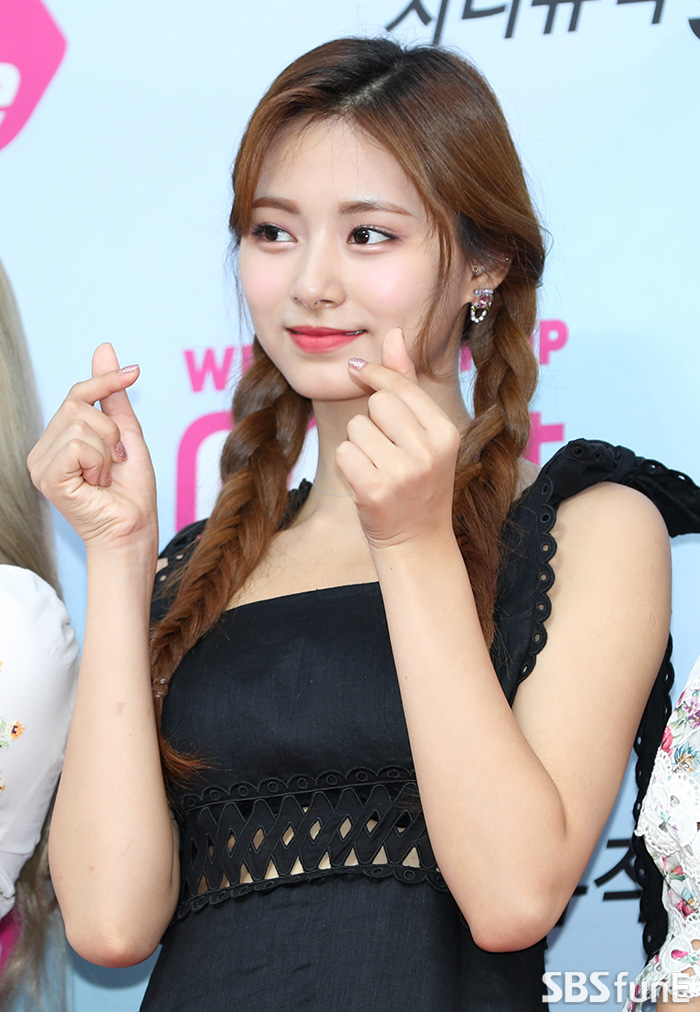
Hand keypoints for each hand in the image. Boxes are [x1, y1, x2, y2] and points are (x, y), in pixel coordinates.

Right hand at [27, 343, 157, 551]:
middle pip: (78, 405)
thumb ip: (112, 396)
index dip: (105, 380)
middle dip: (111, 431)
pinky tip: (97, 483)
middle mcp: (43, 450)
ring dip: (108, 450)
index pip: (76, 394)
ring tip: (106, 476)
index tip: (135, 371)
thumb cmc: (131, 490)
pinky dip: (99, 462)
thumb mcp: (127, 434)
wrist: (133, 528)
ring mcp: (40, 464)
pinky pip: (78, 445)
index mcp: (58, 440)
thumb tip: (104, 350)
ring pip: (81, 424)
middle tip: (116, 462)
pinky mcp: (47, 477)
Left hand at [336, 328, 460, 551]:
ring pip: (357, 428)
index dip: (374, 374)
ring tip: (377, 468)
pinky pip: (345, 453)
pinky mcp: (376, 490)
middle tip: (384, 448)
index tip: (357, 370)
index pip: (400, 385)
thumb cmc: (416, 481)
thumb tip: (395, 333)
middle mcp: (429, 451)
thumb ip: (406, 383)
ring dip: (358, 446)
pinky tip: (366, 483)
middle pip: (377, 403)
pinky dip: (349, 466)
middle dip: (370, 420)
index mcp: (444, 432)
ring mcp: (404, 472)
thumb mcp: (422, 433)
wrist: (416, 541)